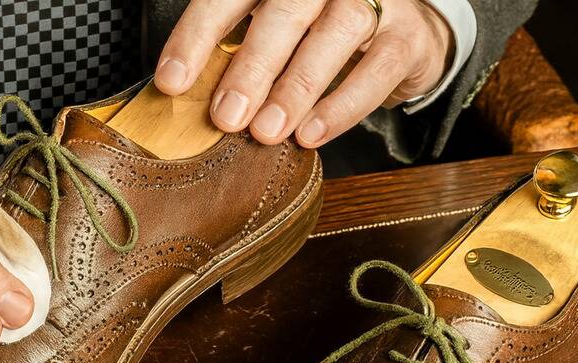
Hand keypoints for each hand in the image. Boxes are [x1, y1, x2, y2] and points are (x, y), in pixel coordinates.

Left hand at [154, 0, 452, 148]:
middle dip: (251, 66)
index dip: (197, 36)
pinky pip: (376, 70)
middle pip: (285, 11)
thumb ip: (233, 55)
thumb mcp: (271, 35)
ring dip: (296, 88)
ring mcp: (373, 0)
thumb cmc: (317, 37)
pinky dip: (342, 106)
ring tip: (266, 132)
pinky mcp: (406, 36)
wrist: (400, 37)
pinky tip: (311, 134)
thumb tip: (183, 100)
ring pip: (336, 34)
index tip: (171, 82)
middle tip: (225, 116)